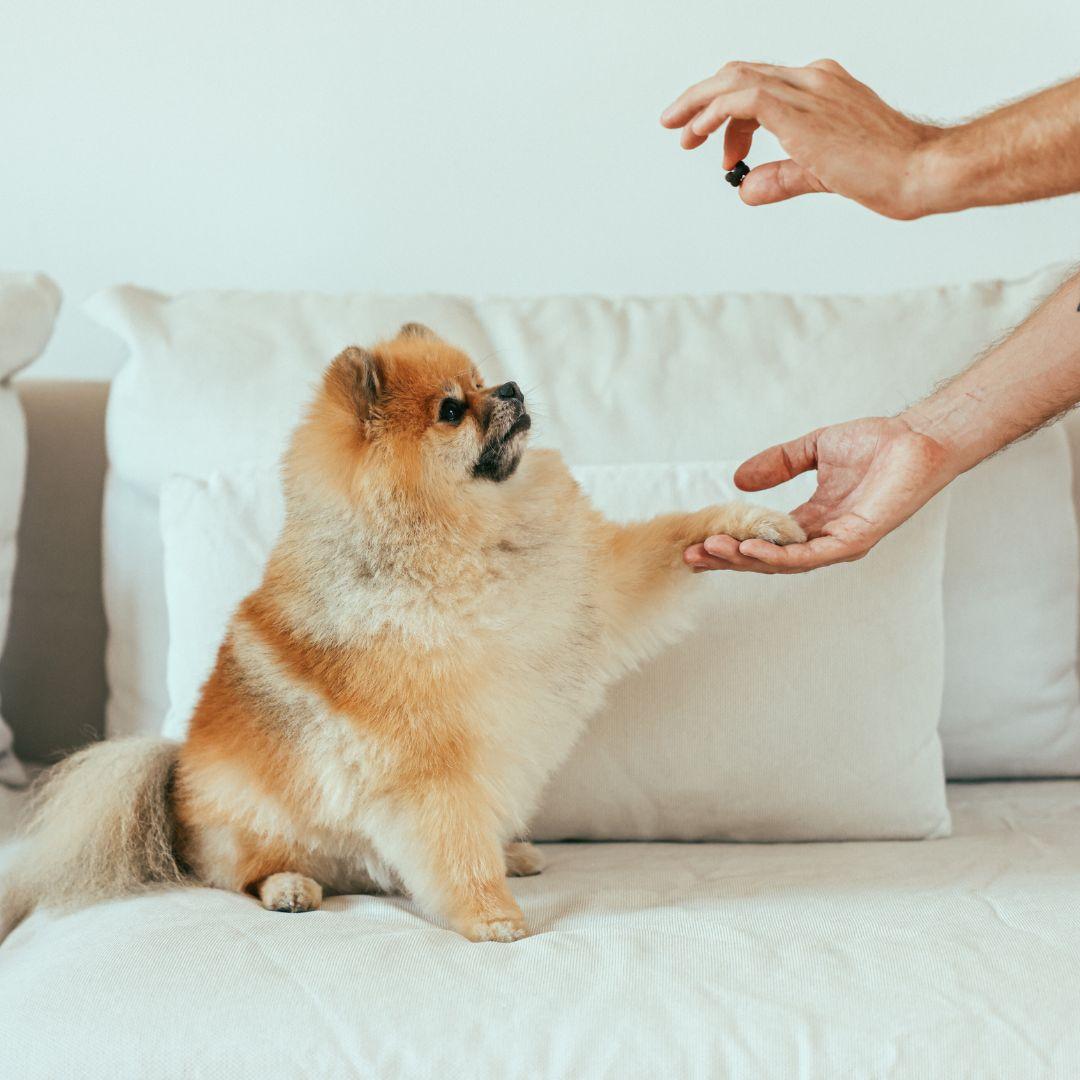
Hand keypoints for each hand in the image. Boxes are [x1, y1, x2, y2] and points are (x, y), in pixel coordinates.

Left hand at [660, 59, 942, 219]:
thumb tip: (745, 190)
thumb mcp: (820, 175)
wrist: (920, 170)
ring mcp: (808, 89)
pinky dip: (715, 113)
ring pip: (735, 79)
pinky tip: (700, 135)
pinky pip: (742, 98)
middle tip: (679, 128)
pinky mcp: (800, 109)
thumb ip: (781, 178)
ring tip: (680, 132)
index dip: (730, 115)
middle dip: (703, 100)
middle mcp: (814, 79)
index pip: (762, 85)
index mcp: (823, 87)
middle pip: (741, 73)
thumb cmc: (887, 174)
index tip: (721, 150)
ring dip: (700, 105)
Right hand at [684, 416, 957, 573]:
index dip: (730, 543)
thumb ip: (778, 463)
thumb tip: (738, 480)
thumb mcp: (813, 450)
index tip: (696, 541)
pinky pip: (809, 556)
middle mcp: (822, 540)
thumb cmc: (877, 444)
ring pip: (782, 563)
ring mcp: (838, 544)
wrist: (918, 438)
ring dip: (744, 559)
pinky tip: (750, 548)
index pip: (763, 542)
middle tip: (693, 556)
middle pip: (765, 559)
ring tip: (712, 551)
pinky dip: (778, 555)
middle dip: (727, 559)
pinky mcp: (855, 540)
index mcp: (812, 522)